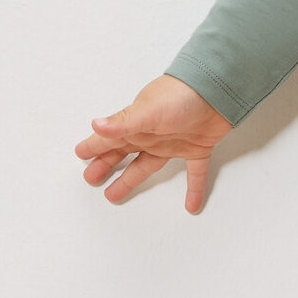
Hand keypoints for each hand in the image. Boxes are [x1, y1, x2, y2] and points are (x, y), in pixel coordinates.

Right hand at [75, 74, 232, 212]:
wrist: (218, 90)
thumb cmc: (181, 95)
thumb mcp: (149, 110)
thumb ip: (124, 122)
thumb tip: (96, 125)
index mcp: (136, 125)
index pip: (108, 139)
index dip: (93, 147)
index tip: (79, 154)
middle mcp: (151, 135)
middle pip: (122, 154)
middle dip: (105, 165)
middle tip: (91, 178)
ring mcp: (172, 143)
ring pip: (147, 166)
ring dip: (131, 180)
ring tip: (114, 195)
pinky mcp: (196, 149)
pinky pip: (194, 174)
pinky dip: (194, 190)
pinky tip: (191, 206)